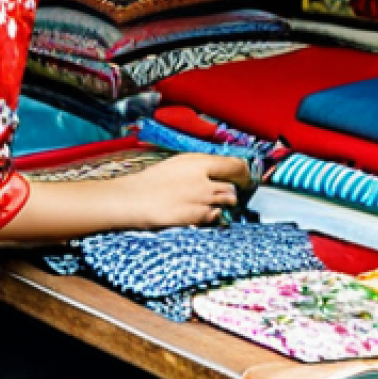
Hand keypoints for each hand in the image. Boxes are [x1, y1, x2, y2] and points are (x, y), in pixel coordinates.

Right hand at [121, 153, 249, 229]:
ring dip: (223, 203)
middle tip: (228, 193)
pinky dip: (213, 215)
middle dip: (232, 190)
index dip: (243, 172)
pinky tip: (201, 213)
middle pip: (233, 186)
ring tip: (211, 203)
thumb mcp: (177, 164)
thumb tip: (218, 170)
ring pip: (227, 201)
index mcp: (198, 162)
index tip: (243, 177)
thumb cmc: (151, 181)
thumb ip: (200, 166)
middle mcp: (204, 179)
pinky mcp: (197, 216)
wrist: (133, 200)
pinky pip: (216, 216)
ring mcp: (202, 199)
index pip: (235, 165)